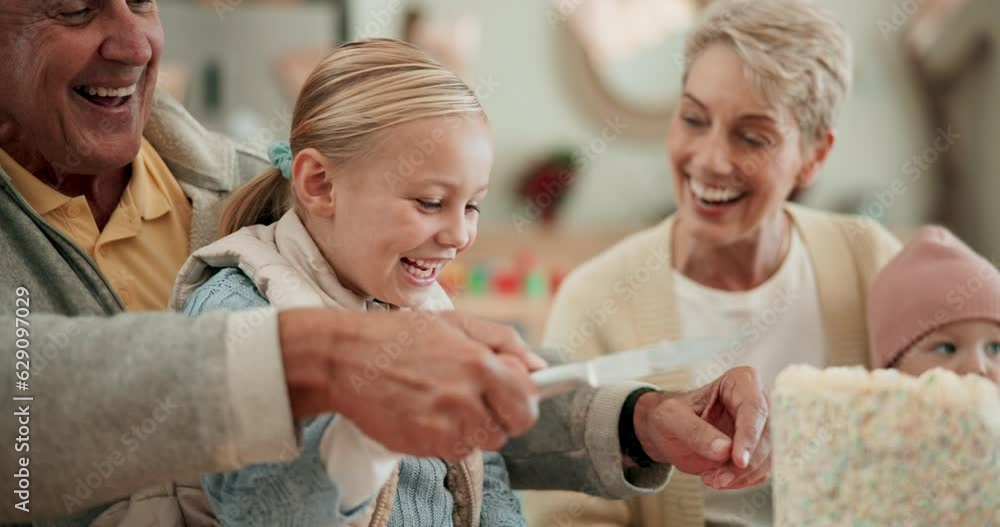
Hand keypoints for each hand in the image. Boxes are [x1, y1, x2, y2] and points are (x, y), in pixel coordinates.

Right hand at [278, 309, 546, 459]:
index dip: (523, 399)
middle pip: (509, 429)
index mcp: (479, 363)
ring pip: (481, 443)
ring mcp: (443, 424)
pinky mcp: (422, 444)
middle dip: (499, 417)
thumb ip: (504, 342)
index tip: (513, 396)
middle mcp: (465, 397)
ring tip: (444, 402)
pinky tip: (426, 414)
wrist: (344, 358)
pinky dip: (445, 438)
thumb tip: (539, 367)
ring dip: (470, 428)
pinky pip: (452, 451)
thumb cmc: (400, 337)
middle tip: (476, 399)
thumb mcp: (455, 322)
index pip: (528, 401)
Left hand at [632, 366, 769, 488]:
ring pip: (768, 457)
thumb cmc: (670, 415)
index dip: (749, 436)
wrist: (668, 431)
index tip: (739, 460)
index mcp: (741, 381)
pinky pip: (761, 471)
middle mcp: (759, 402)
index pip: (754, 408)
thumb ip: (695, 430)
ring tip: (711, 478)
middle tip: (716, 477)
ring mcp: (762, 428)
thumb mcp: (672, 417)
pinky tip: (719, 478)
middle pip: (767, 436)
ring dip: (741, 475)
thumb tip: (724, 449)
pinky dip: (742, 481)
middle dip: (743, 464)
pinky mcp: (759, 451)